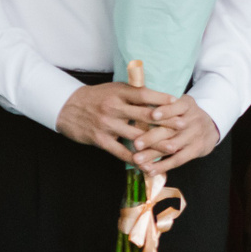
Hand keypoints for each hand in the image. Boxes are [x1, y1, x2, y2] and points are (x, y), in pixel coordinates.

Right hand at [56, 80, 173, 163]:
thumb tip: (159, 95)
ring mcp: (107, 124)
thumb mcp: (114, 89)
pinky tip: (148, 162)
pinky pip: (121, 151)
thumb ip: (134, 92)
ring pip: (136, 135)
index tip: (178, 103)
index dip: (161, 99)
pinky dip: (136, 158)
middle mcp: (113, 107)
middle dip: (165, 121)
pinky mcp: (101, 140)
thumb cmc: (97, 97)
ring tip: (173, 147)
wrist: (67, 107)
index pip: (144, 95)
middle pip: (144, 115)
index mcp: (118, 92)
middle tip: (183, 125)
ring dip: (156, 143)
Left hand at [128, 96, 220, 172]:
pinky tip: (149, 171)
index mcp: (187, 105)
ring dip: (153, 154)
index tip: (152, 115)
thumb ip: (163, 105)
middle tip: (136, 144)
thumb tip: (136, 109)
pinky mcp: (196, 150)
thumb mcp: (179, 104)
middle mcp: (193, 120)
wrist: (211, 126)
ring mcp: (195, 136)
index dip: (166, 111)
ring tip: (137, 160)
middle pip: (171, 129)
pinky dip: (163, 166)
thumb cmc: (185, 114)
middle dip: (152, 137)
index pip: (177, 107)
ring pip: (172, 146)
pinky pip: (178, 160)